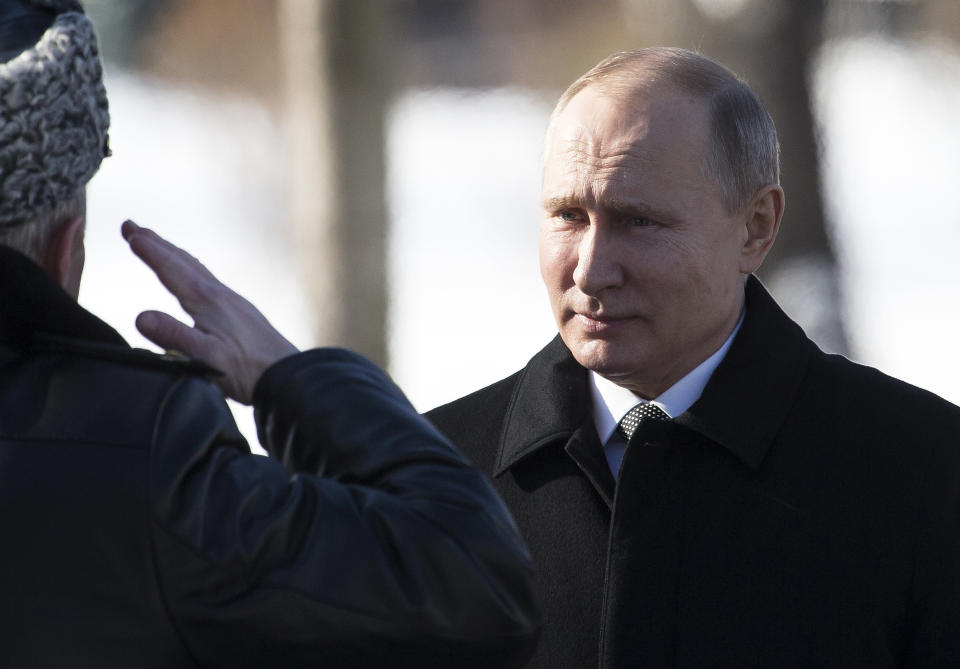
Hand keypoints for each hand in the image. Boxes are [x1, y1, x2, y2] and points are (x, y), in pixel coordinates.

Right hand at [121, 220, 298, 403]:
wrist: (289, 377)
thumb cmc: (247, 371)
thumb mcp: (205, 357)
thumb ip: (174, 336)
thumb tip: (140, 316)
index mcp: (208, 301)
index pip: (171, 269)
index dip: (149, 250)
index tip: (128, 231)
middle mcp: (221, 295)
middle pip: (183, 262)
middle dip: (156, 243)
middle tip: (132, 226)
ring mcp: (234, 302)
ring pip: (198, 269)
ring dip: (174, 254)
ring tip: (159, 245)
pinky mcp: (242, 313)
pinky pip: (210, 281)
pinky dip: (193, 270)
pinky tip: (196, 281)